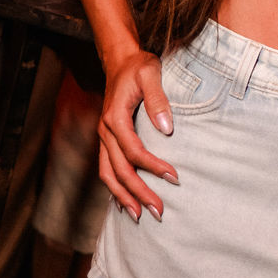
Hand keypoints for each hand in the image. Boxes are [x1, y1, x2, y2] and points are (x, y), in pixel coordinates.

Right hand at [98, 48, 177, 220]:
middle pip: (120, 170)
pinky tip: (125, 203)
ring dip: (124, 197)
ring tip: (140, 216)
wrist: (120, 61)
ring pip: (108, 175)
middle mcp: (105, 131)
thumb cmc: (138, 66)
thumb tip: (166, 129)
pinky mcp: (108, 140)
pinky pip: (107, 169)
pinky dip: (115, 189)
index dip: (153, 167)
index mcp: (115, 117)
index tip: (174, 177)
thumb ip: (158, 99)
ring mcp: (104, 137)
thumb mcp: (151, 73)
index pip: (134, 151)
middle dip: (139, 193)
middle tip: (159, 211)